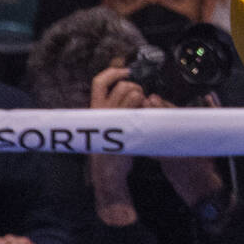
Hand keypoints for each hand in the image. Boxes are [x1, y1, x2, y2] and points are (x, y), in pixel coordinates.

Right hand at [89, 65, 141, 221]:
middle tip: (141, 99)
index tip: (126, 71)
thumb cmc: (111, 148)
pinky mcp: (124, 126)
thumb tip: (128, 90)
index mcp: (95, 108)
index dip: (113, 72)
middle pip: (123, 86)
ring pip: (133, 93)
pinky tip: (148, 117)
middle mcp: (101, 110)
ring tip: (144, 110)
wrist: (108, 172)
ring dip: (143, 98)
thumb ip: (113, 108)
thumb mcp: (107, 125)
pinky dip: (147, 107)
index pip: (99, 81)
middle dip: (136, 88)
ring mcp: (113, 118)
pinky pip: (139, 107)